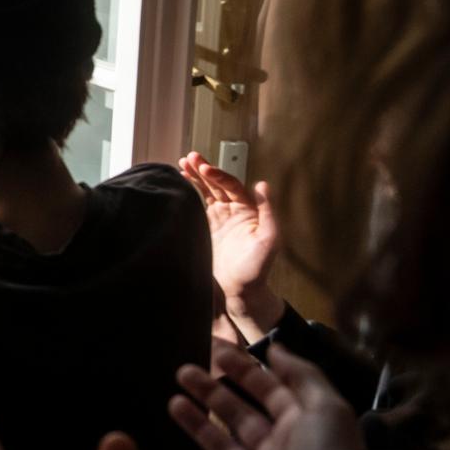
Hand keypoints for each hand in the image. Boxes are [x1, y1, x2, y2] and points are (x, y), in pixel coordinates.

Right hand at [169, 340, 361, 449]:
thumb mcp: (327, 411)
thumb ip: (304, 377)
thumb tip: (278, 349)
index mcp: (301, 429)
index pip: (270, 392)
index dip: (245, 369)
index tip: (216, 349)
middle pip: (241, 416)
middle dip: (213, 391)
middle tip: (184, 371)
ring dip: (198, 426)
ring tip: (173, 402)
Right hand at [178, 153, 282, 340]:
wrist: (238, 292)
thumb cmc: (256, 270)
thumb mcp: (269, 241)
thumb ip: (268, 212)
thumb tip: (262, 185)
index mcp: (249, 211)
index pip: (231, 186)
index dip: (218, 175)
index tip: (204, 168)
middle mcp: (234, 211)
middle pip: (217, 184)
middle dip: (204, 170)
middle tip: (190, 157)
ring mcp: (219, 219)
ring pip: (206, 192)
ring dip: (196, 177)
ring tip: (183, 163)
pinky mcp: (206, 228)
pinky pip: (197, 206)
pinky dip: (189, 192)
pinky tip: (180, 182)